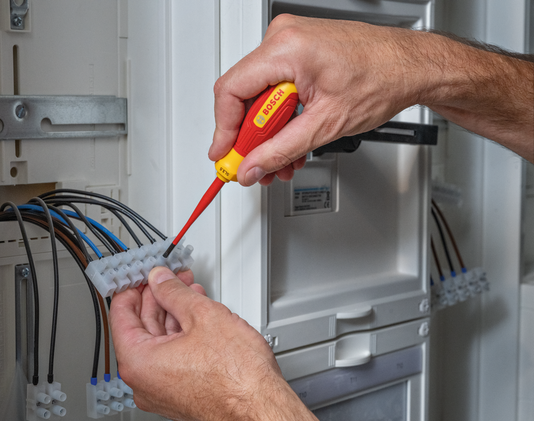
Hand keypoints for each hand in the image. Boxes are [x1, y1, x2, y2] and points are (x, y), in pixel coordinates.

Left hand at [110, 267, 326, 420]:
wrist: (262, 408)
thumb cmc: (237, 377)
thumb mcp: (203, 315)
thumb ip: (174, 292)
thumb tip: (160, 280)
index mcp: (139, 362)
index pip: (121, 313)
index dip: (134, 287)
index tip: (144, 275)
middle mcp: (144, 382)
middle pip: (141, 328)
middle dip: (160, 298)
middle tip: (172, 279)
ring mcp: (162, 391)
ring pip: (160, 343)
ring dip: (174, 314)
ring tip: (191, 293)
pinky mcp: (181, 395)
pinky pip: (172, 358)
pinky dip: (182, 335)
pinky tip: (198, 317)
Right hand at [211, 15, 533, 183]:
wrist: (411, 66)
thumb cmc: (383, 79)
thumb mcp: (325, 125)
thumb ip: (280, 151)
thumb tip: (251, 166)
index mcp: (286, 48)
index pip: (231, 92)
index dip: (224, 130)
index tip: (224, 156)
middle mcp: (283, 39)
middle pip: (243, 96)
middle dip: (249, 139)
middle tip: (254, 166)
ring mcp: (290, 43)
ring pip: (259, 97)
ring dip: (267, 134)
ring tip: (281, 161)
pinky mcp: (299, 53)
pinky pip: (275, 88)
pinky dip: (280, 118)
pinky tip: (291, 141)